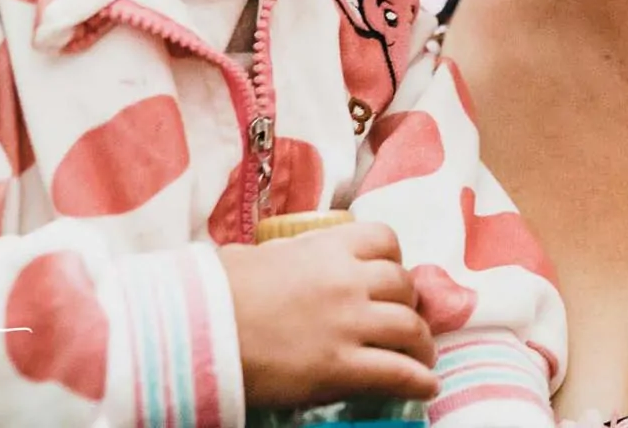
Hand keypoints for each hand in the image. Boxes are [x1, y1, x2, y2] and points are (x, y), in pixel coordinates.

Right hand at [218, 222, 436, 407]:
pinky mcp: (341, 368)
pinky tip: (426, 388)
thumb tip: (278, 263)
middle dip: (409, 303)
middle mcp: (347, 282)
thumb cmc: (217, 291)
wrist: (201, 330)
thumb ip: (284, 257)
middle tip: (404, 319)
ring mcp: (348, 325)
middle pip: (403, 286)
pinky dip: (419, 382)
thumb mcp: (254, 257)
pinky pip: (398, 374)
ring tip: (422, 357)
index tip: (389, 275)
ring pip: (410, 329)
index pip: (384, 240)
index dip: (393, 259)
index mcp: (327, 248)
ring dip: (422, 344)